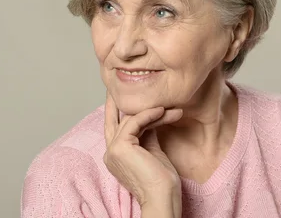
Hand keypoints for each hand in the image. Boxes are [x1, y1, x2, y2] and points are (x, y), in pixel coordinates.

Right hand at [103, 92, 182, 213]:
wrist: (162, 197)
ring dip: (152, 111)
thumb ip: (147, 133)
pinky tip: (163, 111)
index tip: (122, 95)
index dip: (117, 110)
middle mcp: (110, 152)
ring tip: (170, 108)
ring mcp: (113, 150)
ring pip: (130, 120)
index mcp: (115, 156)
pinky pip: (134, 122)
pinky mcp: (120, 147)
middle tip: (126, 84)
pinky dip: (149, 115)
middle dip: (122, 101)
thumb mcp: (152, 150)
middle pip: (118, 120)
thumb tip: (150, 116)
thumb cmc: (161, 181)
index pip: (115, 127)